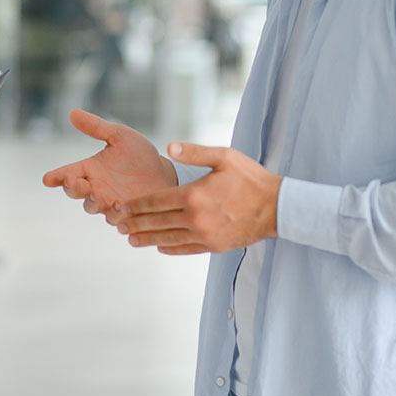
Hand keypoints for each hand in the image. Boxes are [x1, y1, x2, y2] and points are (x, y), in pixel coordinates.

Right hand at [42, 109, 176, 221]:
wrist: (166, 175)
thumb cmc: (140, 155)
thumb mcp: (119, 136)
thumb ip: (96, 127)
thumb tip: (72, 112)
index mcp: (91, 169)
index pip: (68, 173)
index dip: (56, 176)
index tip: (47, 179)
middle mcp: (96, 188)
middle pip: (76, 192)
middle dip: (73, 188)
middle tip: (72, 182)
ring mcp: (109, 204)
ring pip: (94, 207)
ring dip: (95, 202)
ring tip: (101, 195)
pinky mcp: (126, 216)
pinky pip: (117, 220)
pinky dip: (117, 215)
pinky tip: (122, 207)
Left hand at [118, 143, 280, 254]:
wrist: (277, 208)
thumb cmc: (251, 178)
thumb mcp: (224, 157)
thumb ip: (193, 153)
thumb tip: (169, 147)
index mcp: (193, 195)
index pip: (155, 201)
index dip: (136, 205)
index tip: (121, 207)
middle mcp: (195, 218)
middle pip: (157, 222)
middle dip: (135, 223)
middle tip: (118, 225)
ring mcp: (204, 235)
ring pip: (168, 238)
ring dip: (148, 239)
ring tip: (131, 240)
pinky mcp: (214, 246)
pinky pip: (186, 249)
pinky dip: (170, 248)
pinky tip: (160, 246)